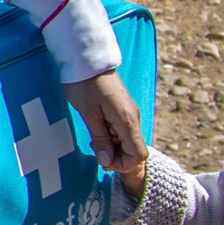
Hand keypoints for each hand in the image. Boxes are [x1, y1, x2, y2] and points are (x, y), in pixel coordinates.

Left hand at [67, 73, 146, 197]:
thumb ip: (101, 139)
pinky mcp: (122, 110)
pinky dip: (111, 137)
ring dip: (112, 147)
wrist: (86, 60)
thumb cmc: (85, 85)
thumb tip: (108, 162)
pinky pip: (122, 131)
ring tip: (93, 141)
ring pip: (127, 141)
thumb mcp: (89, 115)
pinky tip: (97, 132)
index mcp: (128, 121)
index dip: (123, 164)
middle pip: (133, 150)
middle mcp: (133, 118)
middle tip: (94, 151)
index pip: (138, 155)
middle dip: (115, 157)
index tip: (103, 161)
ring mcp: (129, 114)